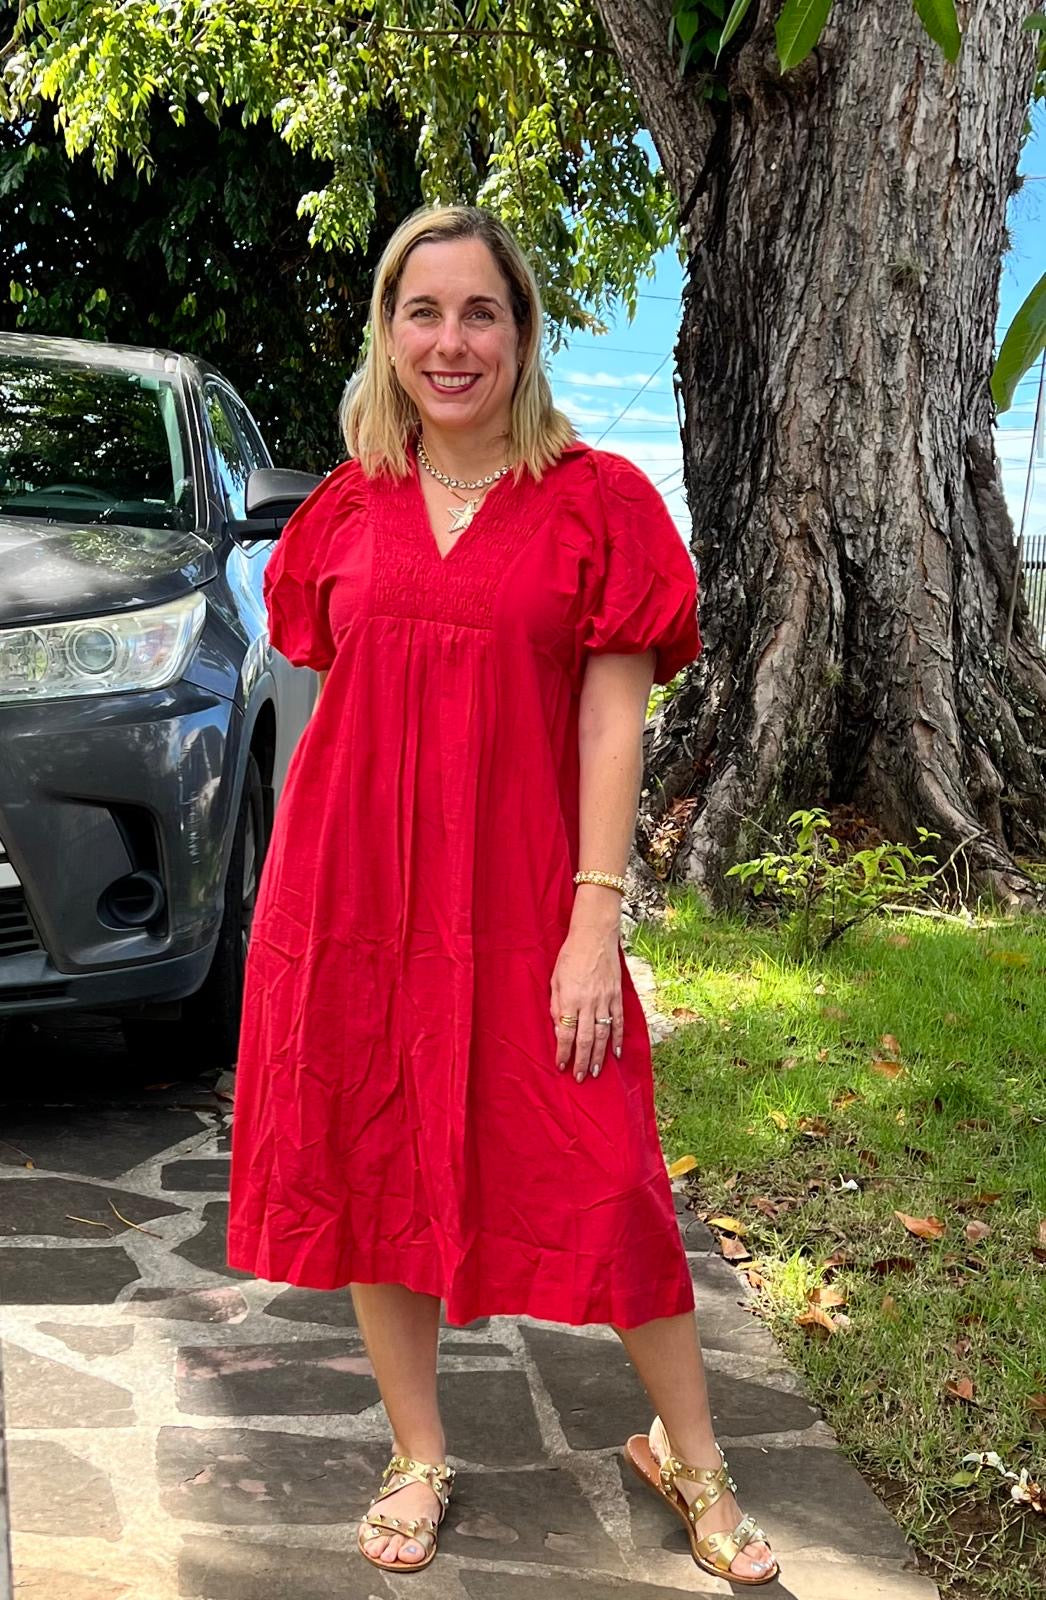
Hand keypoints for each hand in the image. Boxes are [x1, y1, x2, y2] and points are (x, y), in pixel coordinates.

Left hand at [550, 925, 623, 1081]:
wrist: (594, 936)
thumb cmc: (570, 956)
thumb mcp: (555, 980)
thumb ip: (557, 1005)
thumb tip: (560, 1029)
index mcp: (570, 998)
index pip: (566, 1033)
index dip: (563, 1052)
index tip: (561, 1065)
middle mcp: (589, 1002)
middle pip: (585, 1039)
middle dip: (581, 1061)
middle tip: (579, 1078)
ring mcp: (605, 1000)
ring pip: (602, 1034)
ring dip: (598, 1056)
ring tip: (595, 1072)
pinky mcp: (616, 995)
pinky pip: (618, 1022)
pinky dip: (618, 1038)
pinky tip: (616, 1053)